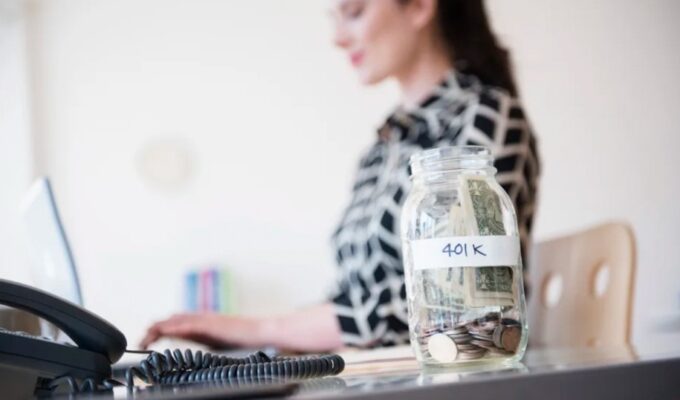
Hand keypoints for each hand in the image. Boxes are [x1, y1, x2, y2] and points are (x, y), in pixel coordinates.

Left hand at [139, 312, 261, 349]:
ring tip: (146, 338)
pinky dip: (175, 328)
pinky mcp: (211, 324)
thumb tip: (187, 353)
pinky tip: (165, 333)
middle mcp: (199, 319)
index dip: (156, 331)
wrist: (259, 333)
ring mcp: (205, 320)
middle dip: (152, 330)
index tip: (145, 343)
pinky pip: (189, 325)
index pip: (172, 324)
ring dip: (159, 328)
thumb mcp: (215, 344)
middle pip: (169, 320)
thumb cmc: (242, 340)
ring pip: (175, 320)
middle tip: (140, 342)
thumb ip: (201, 344)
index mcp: (199, 325)